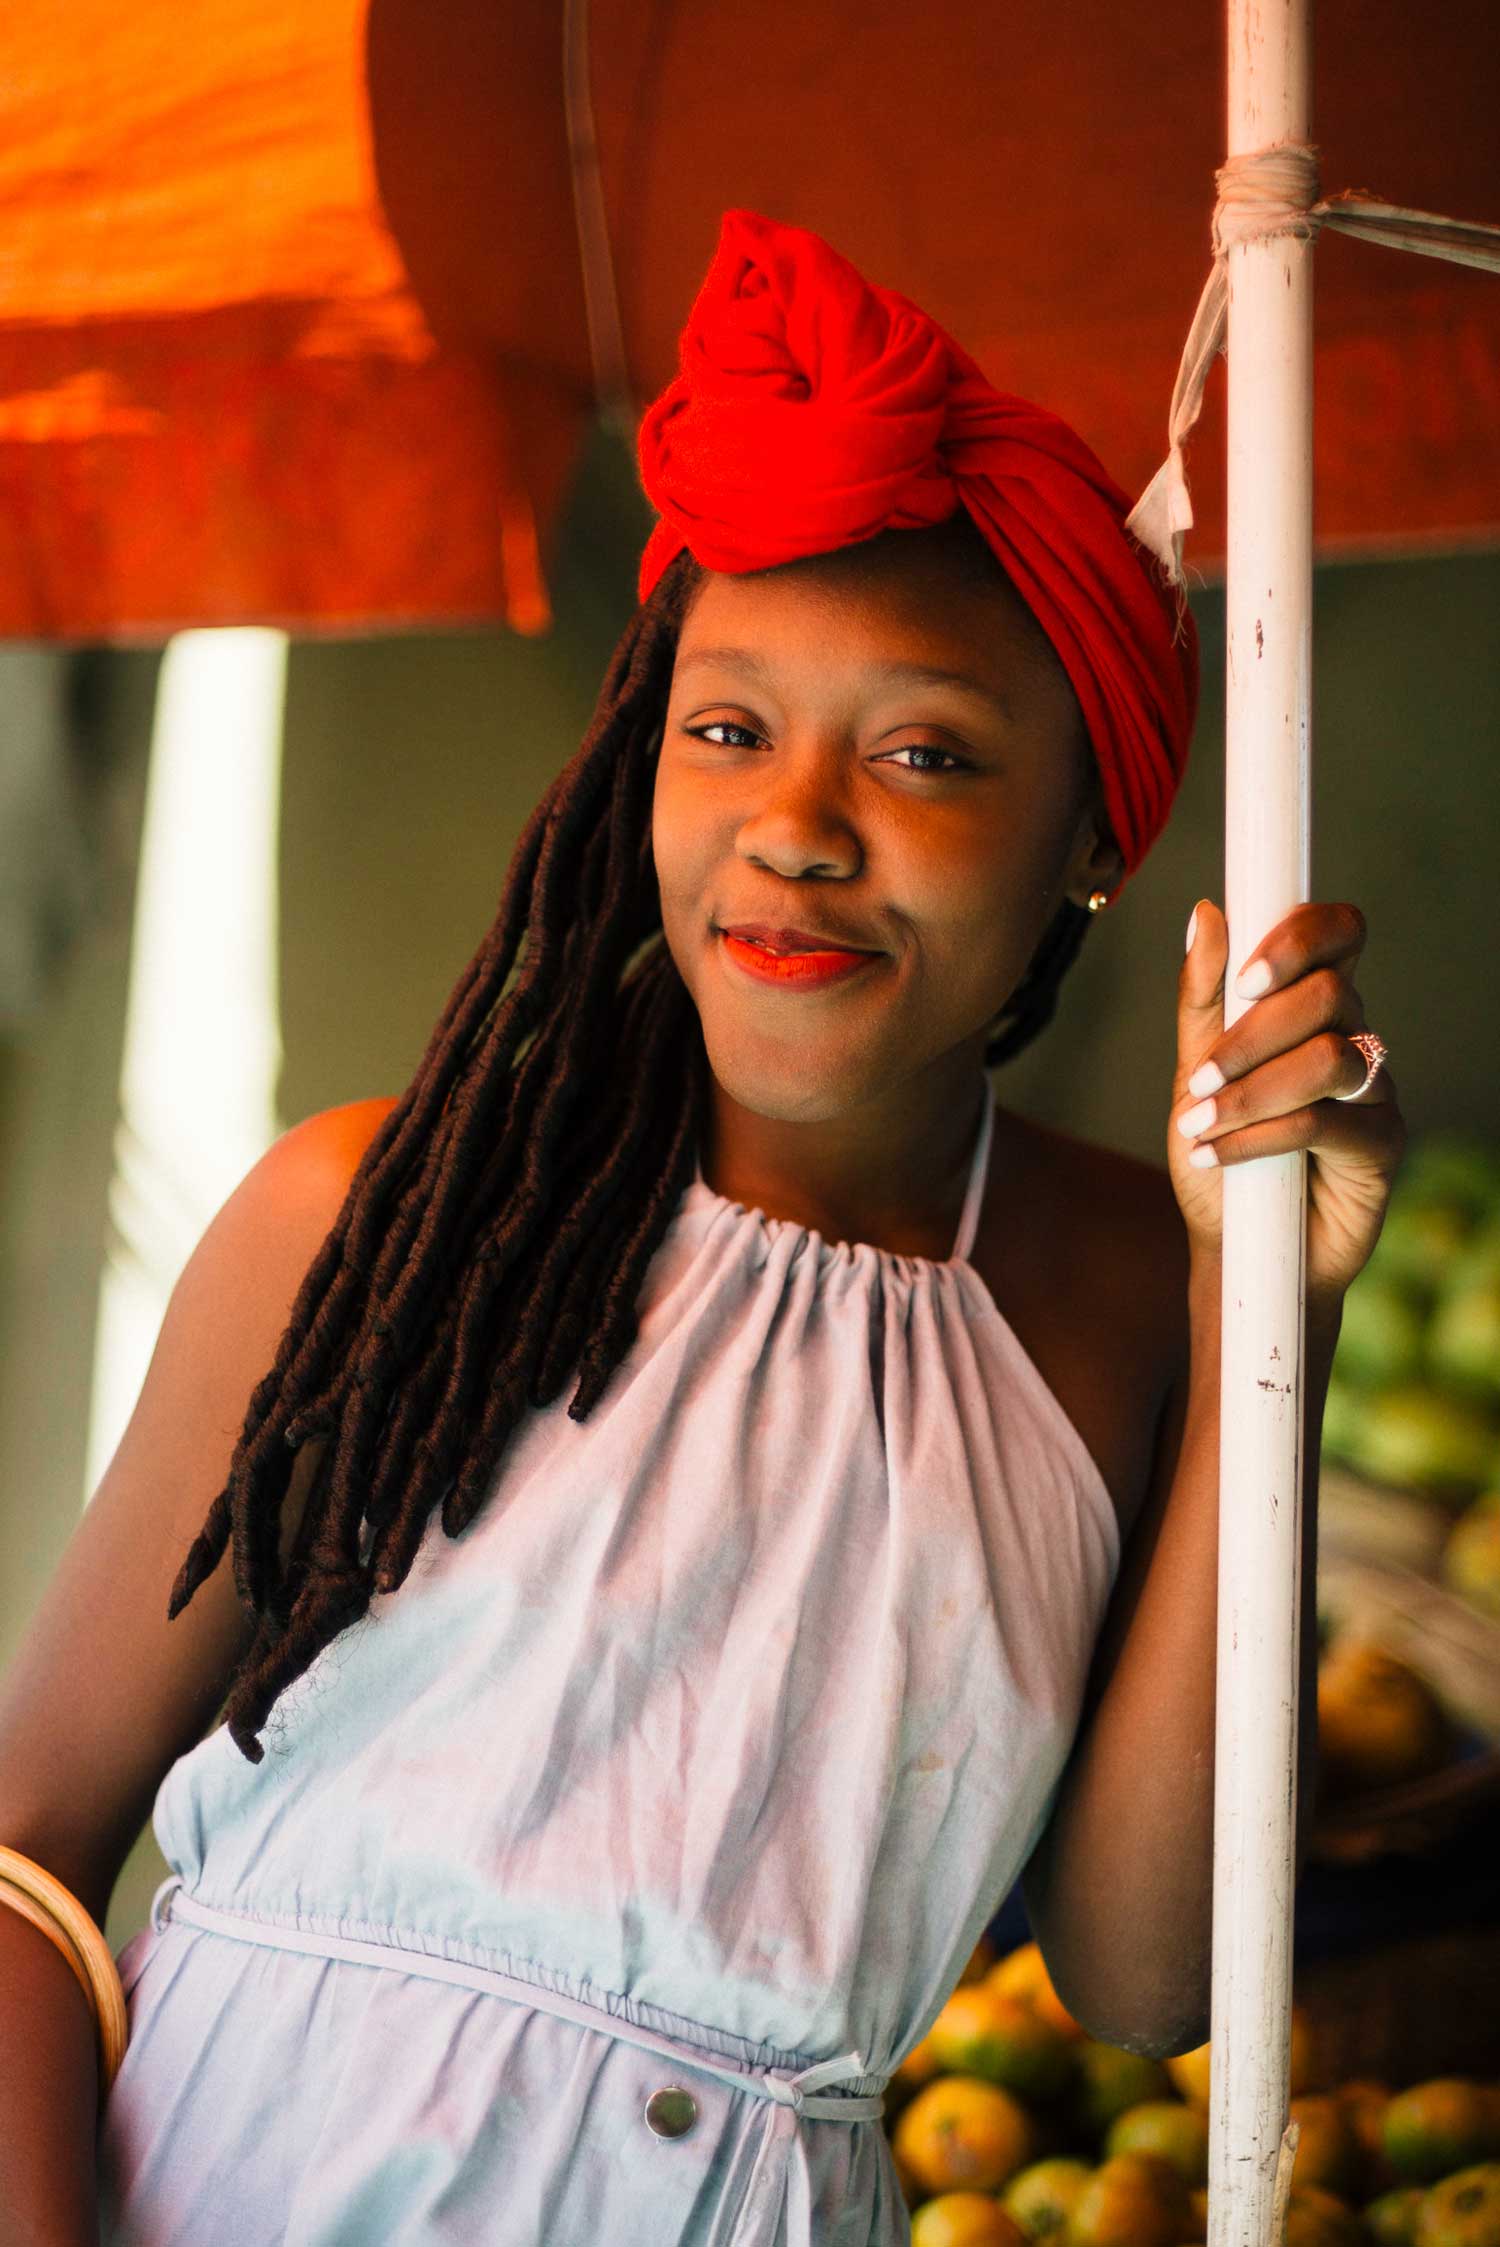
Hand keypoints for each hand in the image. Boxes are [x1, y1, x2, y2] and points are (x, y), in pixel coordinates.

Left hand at [1170, 898, 1405, 1311]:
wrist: (1233, 1246)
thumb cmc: (1219, 1153)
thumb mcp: (1195, 1072)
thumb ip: (1203, 999)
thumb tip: (1205, 912)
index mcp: (1312, 1007)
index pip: (1337, 933)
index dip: (1300, 938)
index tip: (1244, 979)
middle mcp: (1354, 1037)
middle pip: (1331, 993)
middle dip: (1253, 1035)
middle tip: (1200, 1077)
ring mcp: (1375, 1090)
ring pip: (1331, 1058)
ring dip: (1252, 1090)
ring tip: (1198, 1124)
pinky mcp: (1381, 1145)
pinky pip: (1325, 1123)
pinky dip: (1259, 1136)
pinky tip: (1216, 1155)